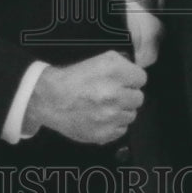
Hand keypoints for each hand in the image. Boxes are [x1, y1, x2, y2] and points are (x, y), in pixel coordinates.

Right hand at [23, 50, 145, 144]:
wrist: (50, 99)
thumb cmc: (71, 79)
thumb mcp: (99, 60)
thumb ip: (122, 64)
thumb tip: (135, 73)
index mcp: (114, 71)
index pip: (141, 78)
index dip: (131, 79)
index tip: (124, 81)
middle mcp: (115, 93)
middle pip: (138, 97)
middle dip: (127, 95)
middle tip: (112, 94)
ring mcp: (111, 115)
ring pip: (131, 114)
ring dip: (121, 110)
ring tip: (105, 106)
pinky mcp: (105, 133)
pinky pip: (122, 129)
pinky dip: (114, 124)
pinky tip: (101, 117)